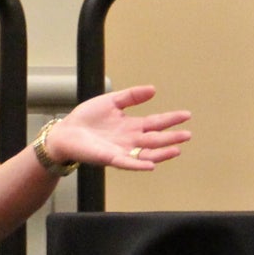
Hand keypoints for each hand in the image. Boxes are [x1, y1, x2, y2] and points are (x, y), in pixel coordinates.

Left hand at [42, 86, 191, 170]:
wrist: (65, 132)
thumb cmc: (85, 119)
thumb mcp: (111, 101)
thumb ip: (131, 96)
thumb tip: (153, 89)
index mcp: (131, 126)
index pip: (155, 123)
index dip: (171, 119)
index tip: (186, 115)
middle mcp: (129, 140)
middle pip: (155, 139)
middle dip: (172, 138)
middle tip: (188, 135)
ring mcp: (121, 150)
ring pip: (146, 153)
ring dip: (161, 153)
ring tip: (176, 150)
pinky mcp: (109, 158)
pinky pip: (127, 163)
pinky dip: (139, 165)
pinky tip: (151, 165)